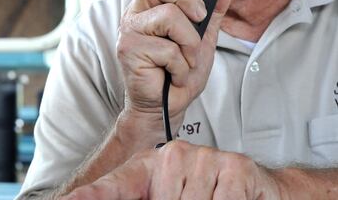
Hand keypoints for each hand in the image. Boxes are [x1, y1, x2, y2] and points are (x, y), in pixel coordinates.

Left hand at [63, 141, 281, 199]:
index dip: (92, 195)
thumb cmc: (209, 193)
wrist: (258, 186)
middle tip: (192, 197)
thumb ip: (146, 196)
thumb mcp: (171, 194)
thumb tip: (92, 199)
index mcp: (152, 165)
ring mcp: (205, 159)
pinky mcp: (235, 168)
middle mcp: (173, 156)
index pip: (116, 184)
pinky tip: (230, 198)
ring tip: (214, 198)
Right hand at [116, 0, 236, 130]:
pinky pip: (168, 48)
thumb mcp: (205, 35)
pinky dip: (181, 65)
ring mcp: (130, 31)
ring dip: (189, 43)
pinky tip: (175, 73)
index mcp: (150, 5)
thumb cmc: (178, 71)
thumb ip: (214, 7)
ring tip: (186, 59)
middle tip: (198, 19)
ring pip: (169, 16)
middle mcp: (135, 13)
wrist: (166, 106)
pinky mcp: (129, 50)